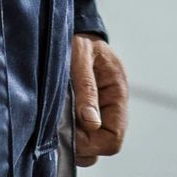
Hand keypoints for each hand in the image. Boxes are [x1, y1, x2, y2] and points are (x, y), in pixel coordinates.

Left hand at [71, 34, 128, 165]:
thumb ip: (86, 89)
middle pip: (104, 145)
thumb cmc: (77, 40)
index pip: (114, 136)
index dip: (91, 143)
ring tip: (59, 123)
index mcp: (117, 91)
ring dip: (76, 142)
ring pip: (93, 145)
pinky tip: (59, 121)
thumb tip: (92, 124)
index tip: (69, 134)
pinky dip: (71, 135)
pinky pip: (83, 135)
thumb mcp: (80, 58)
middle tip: (60, 129)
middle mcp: (112, 105)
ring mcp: (100, 110)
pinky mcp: (87, 111)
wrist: (72, 31)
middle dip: (82, 145)